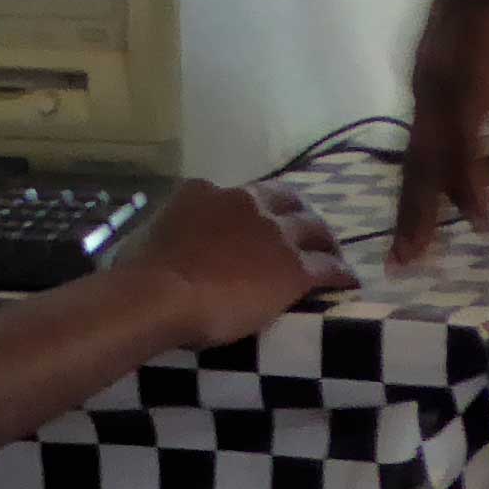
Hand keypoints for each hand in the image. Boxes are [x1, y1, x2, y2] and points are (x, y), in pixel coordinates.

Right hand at [124, 179, 353, 346]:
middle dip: (298, 215)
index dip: (253, 209)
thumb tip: (165, 244)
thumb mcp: (148, 236)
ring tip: (331, 255)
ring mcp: (274, 233)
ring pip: (313, 229)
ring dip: (323, 241)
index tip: (256, 224)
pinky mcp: (294, 267)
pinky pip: (328, 267)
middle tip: (304, 234)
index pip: (240, 195)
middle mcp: (245, 202)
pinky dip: (339, 273)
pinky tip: (346, 283)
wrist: (159, 295)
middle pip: (287, 202)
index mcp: (205, 193)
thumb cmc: (142, 273)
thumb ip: (169, 232)